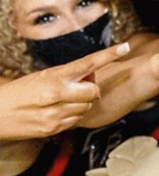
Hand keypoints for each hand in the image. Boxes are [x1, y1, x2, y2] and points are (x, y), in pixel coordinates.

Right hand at [0, 43, 130, 138]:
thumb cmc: (16, 93)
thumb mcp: (39, 77)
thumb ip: (65, 77)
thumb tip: (87, 78)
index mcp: (53, 77)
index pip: (88, 63)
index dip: (109, 55)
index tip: (125, 47)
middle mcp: (56, 95)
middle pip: (93, 91)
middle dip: (90, 90)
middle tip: (77, 88)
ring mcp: (55, 114)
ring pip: (86, 107)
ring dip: (80, 103)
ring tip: (60, 101)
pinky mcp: (53, 128)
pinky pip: (76, 120)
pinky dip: (72, 115)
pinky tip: (55, 112)